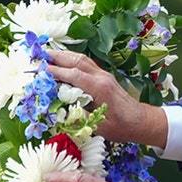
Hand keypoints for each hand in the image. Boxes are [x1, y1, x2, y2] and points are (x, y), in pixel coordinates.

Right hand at [45, 49, 167, 147]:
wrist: (141, 121)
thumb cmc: (122, 127)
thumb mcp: (99, 127)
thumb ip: (81, 116)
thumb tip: (63, 109)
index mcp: (100, 88)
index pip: (73, 75)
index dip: (56, 71)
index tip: (40, 69)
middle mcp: (101, 77)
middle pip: (76, 61)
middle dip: (57, 56)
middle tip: (40, 54)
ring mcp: (104, 75)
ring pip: (82, 59)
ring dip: (64, 55)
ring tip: (48, 53)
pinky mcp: (105, 77)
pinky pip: (87, 63)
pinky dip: (73, 59)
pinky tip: (65, 60)